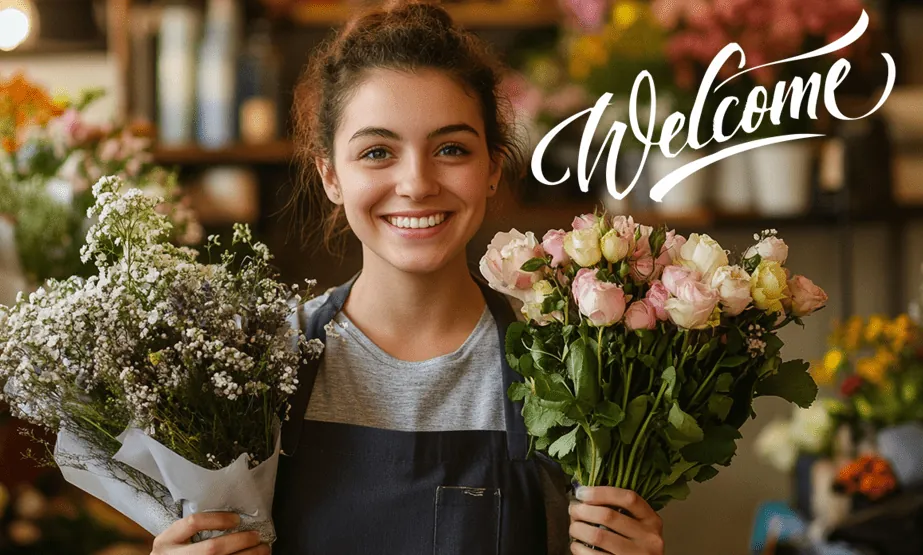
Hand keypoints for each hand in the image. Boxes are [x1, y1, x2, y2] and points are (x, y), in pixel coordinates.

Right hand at [151, 512, 267, 554]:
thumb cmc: (172, 552)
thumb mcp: (174, 538)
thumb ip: (191, 529)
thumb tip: (232, 518)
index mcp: (167, 541)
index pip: (193, 523)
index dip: (218, 519)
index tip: (237, 518)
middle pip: (212, 549)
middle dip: (240, 541)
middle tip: (256, 536)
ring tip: (263, 549)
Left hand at [568, 487, 663, 554]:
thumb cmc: (636, 547)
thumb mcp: (639, 528)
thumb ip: (622, 513)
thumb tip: (586, 496)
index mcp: (652, 521)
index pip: (628, 498)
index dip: (601, 492)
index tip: (582, 493)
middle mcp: (648, 538)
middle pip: (608, 516)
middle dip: (583, 511)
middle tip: (573, 511)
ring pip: (598, 536)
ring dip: (579, 529)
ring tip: (574, 528)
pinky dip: (579, 548)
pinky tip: (577, 545)